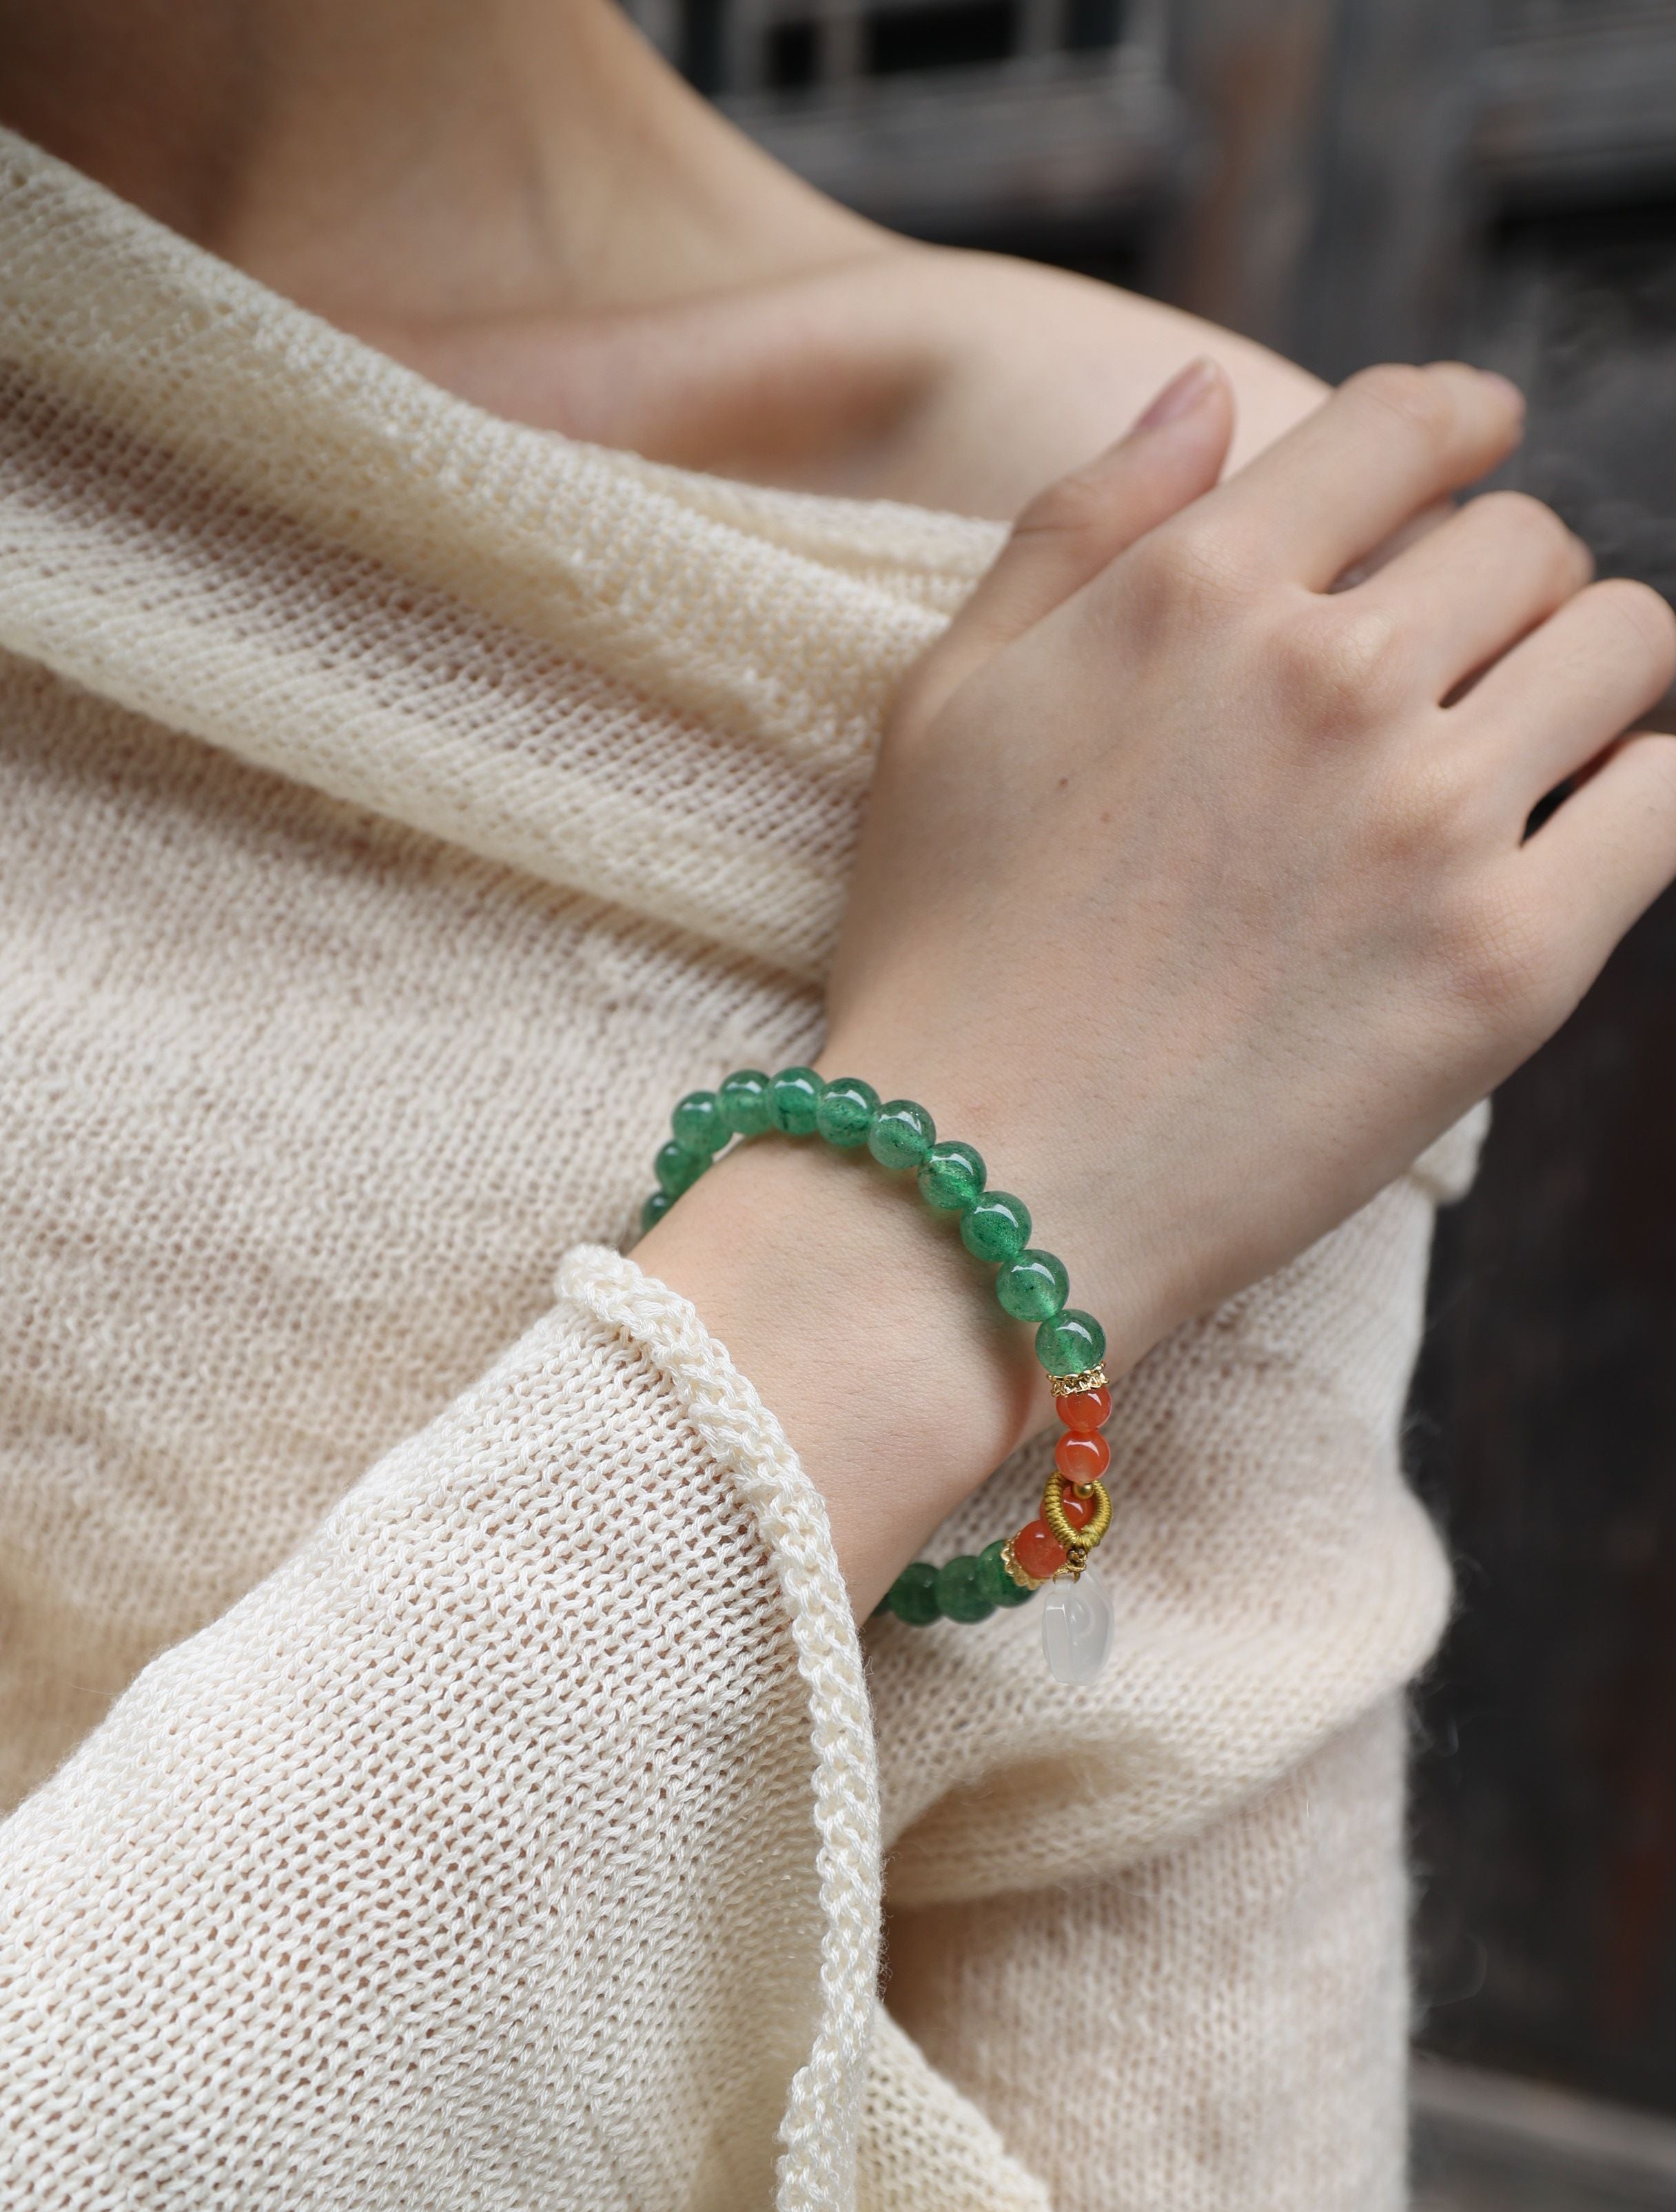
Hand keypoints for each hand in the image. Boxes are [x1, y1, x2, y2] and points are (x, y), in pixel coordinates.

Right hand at [824, 357, 1675, 1387]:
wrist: (975, 1199)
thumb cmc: (942, 960)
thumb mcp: (944, 704)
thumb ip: (1077, 525)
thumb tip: (1206, 389)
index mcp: (1197, 593)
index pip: (1405, 421)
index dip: (1460, 422)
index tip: (1477, 449)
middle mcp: (1329, 676)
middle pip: (1526, 540)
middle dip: (1507, 583)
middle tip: (1470, 662)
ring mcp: (1430, 820)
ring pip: (1623, 646)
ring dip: (1594, 673)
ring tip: (1540, 740)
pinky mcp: (1507, 962)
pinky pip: (1667, 804)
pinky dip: (1641, 793)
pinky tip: (1583, 828)